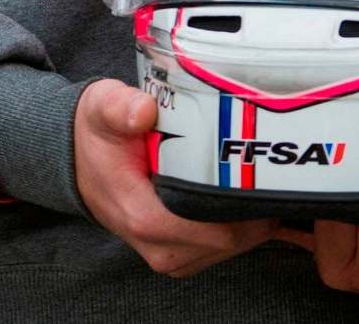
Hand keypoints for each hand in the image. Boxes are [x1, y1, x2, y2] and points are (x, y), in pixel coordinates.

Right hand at [74, 79, 275, 278]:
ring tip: (267, 180)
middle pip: (228, 241)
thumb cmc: (98, 134)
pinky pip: (218, 249)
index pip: (210, 229)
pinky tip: (248, 197)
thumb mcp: (104, 108)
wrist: (79, 158)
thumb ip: (123, 107)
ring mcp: (165, 252)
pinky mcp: (173, 250)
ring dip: (252, 220)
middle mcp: (156, 243)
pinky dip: (239, 227)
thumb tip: (144, 110)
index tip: (268, 175)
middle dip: (258, 210)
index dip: (245, 207)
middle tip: (279, 171)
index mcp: (143, 215)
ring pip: (228, 249)